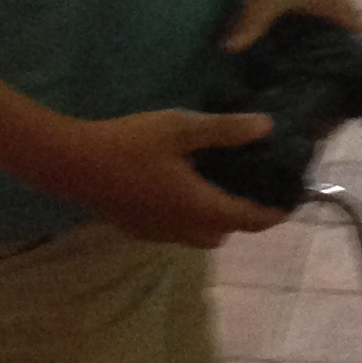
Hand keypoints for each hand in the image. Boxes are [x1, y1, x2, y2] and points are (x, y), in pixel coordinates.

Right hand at [49, 106, 286, 244]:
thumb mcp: (181, 128)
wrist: (71, 163)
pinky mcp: (136, 229)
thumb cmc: (130, 143)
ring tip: (213, 184)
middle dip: (240, 216)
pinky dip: (186, 216)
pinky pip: (174, 230)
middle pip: (225, 232)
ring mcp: (157, 233)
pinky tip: (176, 187)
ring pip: (198, 235)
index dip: (274, 212)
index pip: (250, 219)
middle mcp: (183, 229)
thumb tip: (267, 127)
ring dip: (211, 218)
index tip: (289, 200)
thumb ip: (225, 130)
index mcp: (201, 208)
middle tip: (248, 184)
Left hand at [223, 0, 361, 129]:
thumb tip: (227, 51)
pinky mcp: (316, 10)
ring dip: (354, 88)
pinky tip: (312, 91)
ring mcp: (333, 15)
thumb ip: (251, 20)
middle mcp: (348, 18)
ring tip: (338, 123)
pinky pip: (333, 49)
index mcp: (349, 16)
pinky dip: (331, 72)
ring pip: (354, 60)